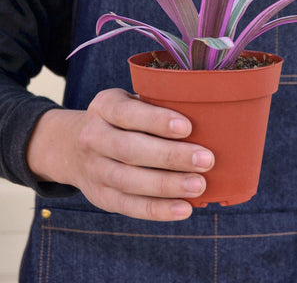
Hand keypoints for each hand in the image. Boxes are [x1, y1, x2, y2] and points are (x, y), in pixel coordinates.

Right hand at [27, 88, 214, 220]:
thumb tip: (209, 115)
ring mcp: (93, 169)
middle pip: (130, 150)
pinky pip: (128, 206)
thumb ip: (156, 105)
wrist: (72, 145)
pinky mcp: (100, 195)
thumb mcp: (129, 102)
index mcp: (104, 107)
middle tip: (206, 160)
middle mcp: (93, 137)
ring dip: (167, 186)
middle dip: (170, 156)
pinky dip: (157, 210)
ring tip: (199, 185)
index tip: (188, 127)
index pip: (127, 113)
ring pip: (129, 181)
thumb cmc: (120, 120)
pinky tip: (184, 208)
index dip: (157, 121)